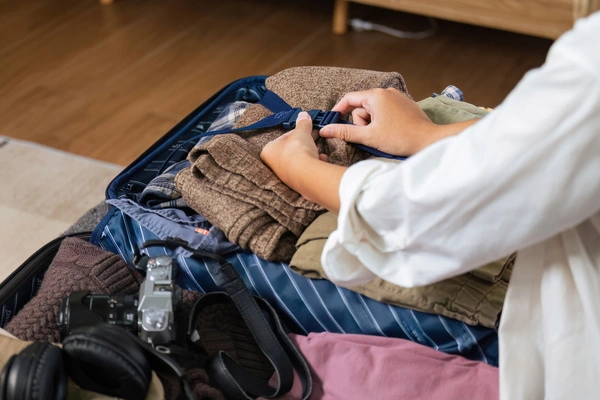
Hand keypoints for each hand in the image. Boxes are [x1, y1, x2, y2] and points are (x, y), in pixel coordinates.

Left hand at [261, 111, 325, 182]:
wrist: (306, 174)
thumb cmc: (297, 151)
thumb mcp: (301, 132)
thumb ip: (303, 123)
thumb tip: (303, 115)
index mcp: (268, 150)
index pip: (283, 137)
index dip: (297, 132)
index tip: (306, 130)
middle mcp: (273, 164)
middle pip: (291, 150)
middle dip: (304, 143)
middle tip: (314, 137)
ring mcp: (284, 175)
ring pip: (298, 160)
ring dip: (310, 154)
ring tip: (318, 150)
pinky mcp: (296, 182)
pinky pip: (304, 170)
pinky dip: (312, 164)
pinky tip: (320, 159)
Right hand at [320, 88, 441, 155]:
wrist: (428, 140)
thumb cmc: (400, 138)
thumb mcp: (368, 136)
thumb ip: (345, 132)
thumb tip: (325, 130)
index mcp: (376, 96)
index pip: (349, 99)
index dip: (339, 111)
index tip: (333, 123)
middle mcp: (386, 92)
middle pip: (362, 107)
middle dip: (362, 123)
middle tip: (370, 135)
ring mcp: (397, 97)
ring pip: (373, 110)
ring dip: (372, 124)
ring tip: (382, 135)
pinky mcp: (404, 105)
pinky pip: (385, 111)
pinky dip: (383, 122)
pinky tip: (391, 132)